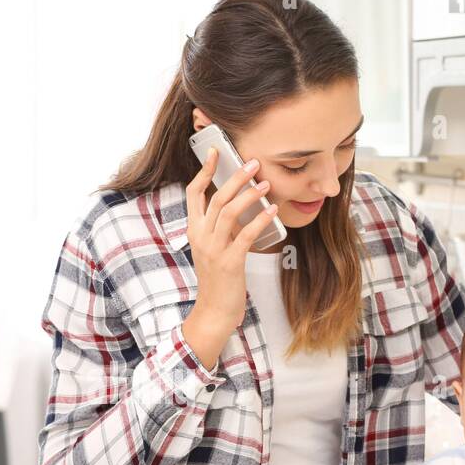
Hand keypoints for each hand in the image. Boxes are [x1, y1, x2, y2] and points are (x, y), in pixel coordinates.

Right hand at [185, 146, 279, 331]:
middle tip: (254, 163)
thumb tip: (239, 206)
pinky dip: (259, 219)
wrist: (214, 311)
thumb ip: (220, 229)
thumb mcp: (212, 249)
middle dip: (235, 177)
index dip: (203, 171)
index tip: (216, 152)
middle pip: (215, 198)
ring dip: (249, 195)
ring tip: (266, 184)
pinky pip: (245, 235)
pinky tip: (271, 210)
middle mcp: (200, 237)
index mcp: (194, 231)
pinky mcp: (229, 262)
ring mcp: (213, 249)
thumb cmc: (218, 280)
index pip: (193, 194)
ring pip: (228, 212)